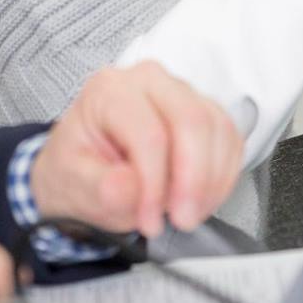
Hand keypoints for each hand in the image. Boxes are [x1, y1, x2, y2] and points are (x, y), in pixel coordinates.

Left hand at [31, 60, 242, 238]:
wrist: (86, 168)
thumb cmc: (79, 168)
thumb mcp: (72, 184)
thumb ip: (99, 187)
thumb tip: (128, 187)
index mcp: (109, 91)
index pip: (148, 134)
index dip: (155, 185)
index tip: (150, 221)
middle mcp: (149, 81)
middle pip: (192, 121)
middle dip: (193, 180)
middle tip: (181, 219)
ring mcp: (182, 92)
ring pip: (217, 129)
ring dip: (210, 181)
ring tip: (186, 213)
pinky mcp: (205, 111)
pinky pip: (230, 139)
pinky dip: (223, 176)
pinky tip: (201, 198)